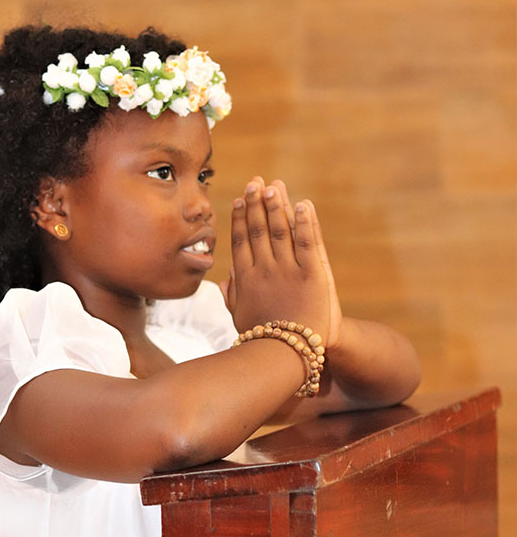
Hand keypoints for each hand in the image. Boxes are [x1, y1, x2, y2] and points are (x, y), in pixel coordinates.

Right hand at [220, 177, 341, 348]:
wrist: (285, 354)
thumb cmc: (260, 339)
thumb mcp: (239, 317)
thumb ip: (231, 296)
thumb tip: (225, 279)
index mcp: (245, 279)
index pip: (241, 241)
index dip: (241, 218)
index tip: (241, 199)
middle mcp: (264, 270)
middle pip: (259, 230)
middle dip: (257, 203)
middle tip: (255, 181)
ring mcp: (287, 271)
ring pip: (280, 231)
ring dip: (277, 206)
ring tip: (274, 186)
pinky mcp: (312, 275)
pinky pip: (308, 243)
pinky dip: (305, 223)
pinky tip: (303, 204)